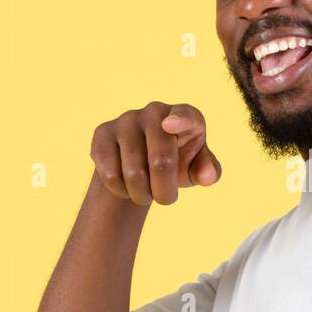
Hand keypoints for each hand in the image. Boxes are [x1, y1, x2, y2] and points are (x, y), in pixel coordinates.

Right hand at [90, 102, 221, 204]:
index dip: (179, 121)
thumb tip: (208, 176)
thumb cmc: (178, 163)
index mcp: (185, 115)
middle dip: (165, 190)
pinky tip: (125, 186)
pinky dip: (120, 190)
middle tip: (166, 200)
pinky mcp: (102, 133)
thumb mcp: (197, 169)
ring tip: (146, 194)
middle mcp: (155, 111)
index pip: (185, 115)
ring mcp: (126, 119)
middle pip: (161, 160)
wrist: (141, 163)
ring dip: (142, 194)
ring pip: (134, 172)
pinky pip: (110, 172)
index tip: (169, 125)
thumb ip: (209, 172)